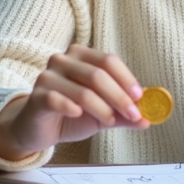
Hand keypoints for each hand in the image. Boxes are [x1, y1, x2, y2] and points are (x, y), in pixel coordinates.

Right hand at [0, 44, 150, 162]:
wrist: (36, 128)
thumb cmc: (70, 113)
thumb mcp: (101, 113)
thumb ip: (122, 114)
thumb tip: (147, 119)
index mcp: (80, 55)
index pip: (108, 61)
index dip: (127, 79)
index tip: (140, 98)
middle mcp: (62, 60)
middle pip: (97, 74)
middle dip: (120, 97)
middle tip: (133, 115)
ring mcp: (47, 77)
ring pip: (82, 90)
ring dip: (102, 108)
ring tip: (110, 122)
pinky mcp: (36, 97)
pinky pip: (58, 100)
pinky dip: (72, 108)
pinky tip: (79, 115)